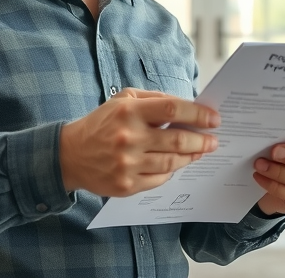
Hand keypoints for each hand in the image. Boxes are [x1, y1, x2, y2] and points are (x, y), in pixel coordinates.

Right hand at [59, 88, 219, 196]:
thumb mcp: (123, 100)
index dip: (197, 114)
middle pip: (177, 139)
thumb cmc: (102, 123)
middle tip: (213, 140)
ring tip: (200, 151)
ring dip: (192, 156)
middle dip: (201, 140)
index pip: (172, 109)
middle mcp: (128, 137)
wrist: (70, 155)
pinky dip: (172, 171)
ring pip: (172, 162)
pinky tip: (178, 164)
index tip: (213, 119)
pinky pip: (159, 179)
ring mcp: (127, 164)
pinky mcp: (126, 185)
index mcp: (128, 111)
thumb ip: (154, 99)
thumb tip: (187, 107)